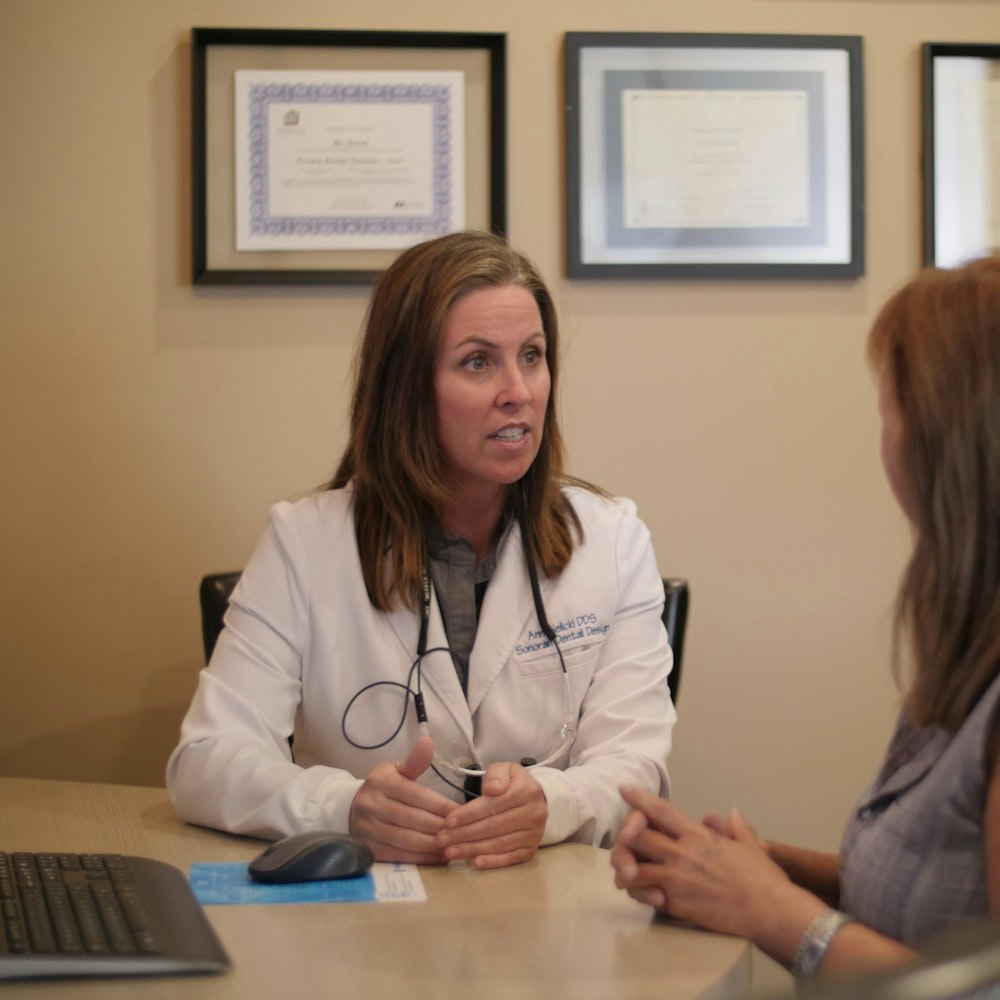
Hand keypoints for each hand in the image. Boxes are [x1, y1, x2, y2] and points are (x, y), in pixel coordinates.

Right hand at [350, 736, 458, 863]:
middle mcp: (373, 805)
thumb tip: (428, 741)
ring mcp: (369, 829)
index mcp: (382, 782)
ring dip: (433, 845)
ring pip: (406, 840)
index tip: (461, 812)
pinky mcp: (369, 848)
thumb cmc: (383, 787)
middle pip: (413, 819)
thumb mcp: (396, 770)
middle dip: (439, 827)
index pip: (417, 795)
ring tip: (453, 845)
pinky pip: (399, 856)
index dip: (441, 805)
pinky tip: (438, 856)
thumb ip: (415, 761)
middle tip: (461, 832)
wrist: (351, 807)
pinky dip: (421, 858)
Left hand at [435, 762, 547, 869]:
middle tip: (442, 840)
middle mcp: (534, 814)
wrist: (536, 799)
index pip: (493, 805)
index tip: (448, 821)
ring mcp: (534, 834)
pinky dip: (493, 862)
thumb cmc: (513, 783)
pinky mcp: (531, 850)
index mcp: (526, 791)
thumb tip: (492, 789)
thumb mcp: (505, 769)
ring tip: (450, 851)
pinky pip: (510, 858)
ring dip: (473, 849)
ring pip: (499, 844)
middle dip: (465, 834)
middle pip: (494, 826)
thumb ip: (496, 774)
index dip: (469, 814)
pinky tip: (475, 863)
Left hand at [610, 785, 789, 938]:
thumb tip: (732, 813)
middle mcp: (682, 852)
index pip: (661, 811)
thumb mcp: (750, 846)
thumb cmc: (763, 878)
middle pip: (638, 836)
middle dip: (625, 836)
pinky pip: (645, 894)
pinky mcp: (676, 904)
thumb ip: (737, 828)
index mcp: (698, 835)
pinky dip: (639, 892)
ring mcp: (676, 879)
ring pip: (634, 867)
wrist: (770, 911)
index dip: (640, 799)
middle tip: (624, 841)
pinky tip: (644, 893)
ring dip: (626, 868)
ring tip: (626, 872)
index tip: (624, 789)